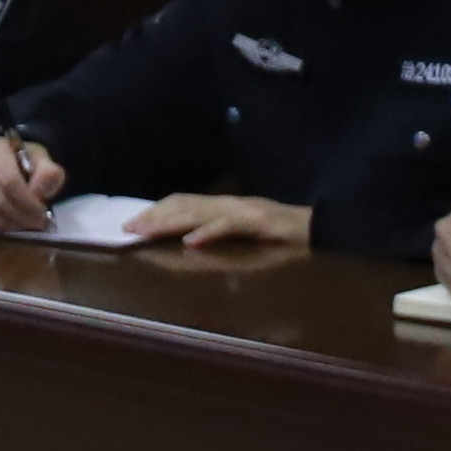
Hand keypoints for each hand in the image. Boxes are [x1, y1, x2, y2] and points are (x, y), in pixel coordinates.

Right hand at [0, 133, 64, 229]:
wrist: (11, 166)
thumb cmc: (27, 163)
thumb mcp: (44, 162)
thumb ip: (49, 173)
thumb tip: (38, 191)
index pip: (8, 180)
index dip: (27, 201)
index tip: (42, 212)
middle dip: (22, 216)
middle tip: (39, 223)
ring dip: (13, 224)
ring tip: (30, 223)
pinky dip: (2, 226)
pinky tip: (16, 223)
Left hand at [121, 192, 308, 246]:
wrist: (323, 229)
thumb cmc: (285, 238)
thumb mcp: (246, 239)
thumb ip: (221, 240)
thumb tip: (188, 247)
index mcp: (226, 207)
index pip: (184, 203)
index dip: (156, 211)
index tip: (131, 224)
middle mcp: (231, 204)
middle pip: (185, 204)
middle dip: (154, 215)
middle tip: (127, 227)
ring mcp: (246, 210)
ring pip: (200, 212)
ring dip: (170, 221)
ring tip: (146, 231)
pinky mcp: (261, 221)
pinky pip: (230, 225)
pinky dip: (208, 233)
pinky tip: (189, 242)